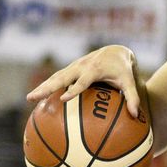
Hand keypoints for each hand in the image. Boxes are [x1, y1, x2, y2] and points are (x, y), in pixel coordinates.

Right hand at [25, 45, 144, 119]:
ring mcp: (73, 67)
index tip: (63, 98)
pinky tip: (38, 97)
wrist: (116, 51)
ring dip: (42, 87)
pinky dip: (47, 86)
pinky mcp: (70, 69)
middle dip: (47, 87)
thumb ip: (132, 97)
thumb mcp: (129, 82)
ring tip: (29, 99)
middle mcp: (80, 66)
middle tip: (33, 97)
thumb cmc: (123, 69)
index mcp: (94, 69)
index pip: (82, 81)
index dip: (73, 89)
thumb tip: (136, 115)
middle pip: (60, 78)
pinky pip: (56, 78)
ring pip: (54, 77)